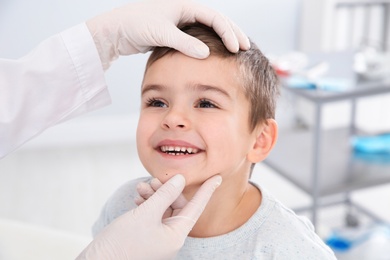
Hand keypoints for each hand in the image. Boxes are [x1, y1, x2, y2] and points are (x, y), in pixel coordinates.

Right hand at [77, 174, 221, 259]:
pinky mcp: (147, 237)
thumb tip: (180, 180)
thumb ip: (164, 195)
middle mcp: (170, 238)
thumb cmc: (121, 243)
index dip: (207, 191)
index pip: (196, 208)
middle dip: (165, 190)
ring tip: (141, 188)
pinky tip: (138, 198)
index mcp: (176, 236)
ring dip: (153, 196)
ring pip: (163, 209)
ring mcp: (158, 238)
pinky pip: (153, 216)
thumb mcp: (146, 214)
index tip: (217, 177)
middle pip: (176, 206)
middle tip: (153, 180)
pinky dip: (147, 204)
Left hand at [86, 0, 249, 69]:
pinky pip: (198, 37)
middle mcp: (186, 11)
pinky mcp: (175, 32)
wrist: (117, 29)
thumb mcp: (161, 33)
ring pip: (209, 29)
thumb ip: (184, 43)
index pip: (215, 17)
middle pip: (217, 21)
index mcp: (185, 5)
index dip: (229, 32)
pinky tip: (215, 56)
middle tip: (246, 48)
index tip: (237, 48)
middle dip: (232, 33)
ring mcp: (181, 21)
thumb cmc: (135, 25)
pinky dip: (209, 44)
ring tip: (235, 52)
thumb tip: (207, 54)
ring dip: (222, 39)